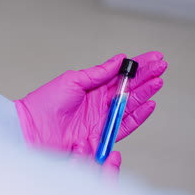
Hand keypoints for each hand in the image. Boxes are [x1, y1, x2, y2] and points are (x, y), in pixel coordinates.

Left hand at [15, 51, 166, 157]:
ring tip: (158, 82)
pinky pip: (124, 126)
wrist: (33, 129)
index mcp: (92, 88)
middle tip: (161, 67)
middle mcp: (99, 103)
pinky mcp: (101, 135)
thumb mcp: (73, 80)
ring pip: (129, 105)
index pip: (119, 76)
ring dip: (145, 94)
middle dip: (146, 78)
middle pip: (128, 89)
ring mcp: (101, 119)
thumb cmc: (45, 103)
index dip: (137, 67)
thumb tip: (118, 60)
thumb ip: (98, 74)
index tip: (153, 59)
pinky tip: (149, 105)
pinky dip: (138, 116)